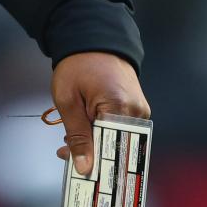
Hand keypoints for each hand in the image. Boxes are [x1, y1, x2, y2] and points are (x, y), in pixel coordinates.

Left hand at [51, 52, 150, 175]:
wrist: (92, 38)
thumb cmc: (76, 64)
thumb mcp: (67, 98)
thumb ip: (77, 134)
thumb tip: (84, 167)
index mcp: (119, 107)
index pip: (111, 150)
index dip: (93, 162)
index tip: (73, 168)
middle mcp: (136, 112)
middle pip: (117, 148)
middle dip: (91, 155)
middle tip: (66, 153)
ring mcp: (140, 110)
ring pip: (118, 140)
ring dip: (95, 144)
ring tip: (71, 139)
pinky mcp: (137, 108)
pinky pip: (121, 129)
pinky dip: (103, 133)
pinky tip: (84, 130)